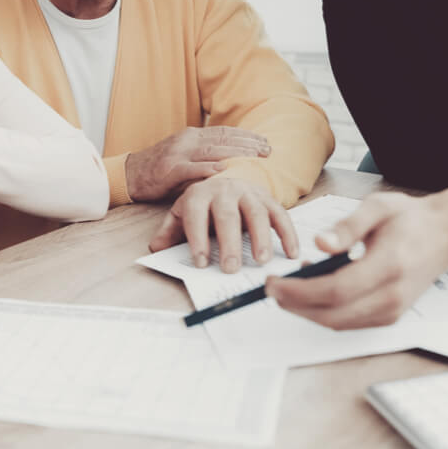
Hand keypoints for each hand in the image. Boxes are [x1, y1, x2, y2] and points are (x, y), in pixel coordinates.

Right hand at [125, 126, 270, 201]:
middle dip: (248, 143)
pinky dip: (207, 169)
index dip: (246, 136)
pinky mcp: (168, 169)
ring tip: (254, 157)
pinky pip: (190, 169)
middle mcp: (187, 140)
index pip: (224, 132)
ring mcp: (177, 154)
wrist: (128, 174)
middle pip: (223, 139)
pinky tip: (223, 170)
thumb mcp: (184, 157)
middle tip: (268, 150)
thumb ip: (204, 156)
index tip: (264, 141)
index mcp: (192, 136)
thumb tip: (231, 161)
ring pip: (212, 151)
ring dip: (236, 153)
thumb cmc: (158, 169)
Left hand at [147, 175, 297, 271]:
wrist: (226, 180)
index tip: (202, 263)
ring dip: (261, 237)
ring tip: (261, 260)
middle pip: (227, 216)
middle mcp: (224, 190)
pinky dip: (287, 233)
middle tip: (231, 268)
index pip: (196, 216)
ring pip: (256, 212)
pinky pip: (280, 214)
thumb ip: (170, 232)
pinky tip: (290, 253)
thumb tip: (156, 248)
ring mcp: (248, 193)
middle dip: (229, 243)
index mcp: (198, 194)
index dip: (198, 239)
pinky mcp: (268, 198)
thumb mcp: (182, 215)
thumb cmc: (203, 206)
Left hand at [266, 192, 447, 329]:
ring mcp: (392, 311)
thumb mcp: (378, 207)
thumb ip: (348, 226)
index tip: (273, 281)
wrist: (444, 236)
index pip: (336, 290)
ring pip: (338, 323)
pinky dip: (324, 311)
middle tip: (270, 288)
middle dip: (295, 305)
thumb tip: (319, 244)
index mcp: (389, 266)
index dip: (299, 290)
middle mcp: (392, 296)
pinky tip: (312, 289)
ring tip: (287, 285)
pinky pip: (348, 321)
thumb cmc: (409, 219)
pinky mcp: (388, 316)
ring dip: (306, 310)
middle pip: (333, 314)